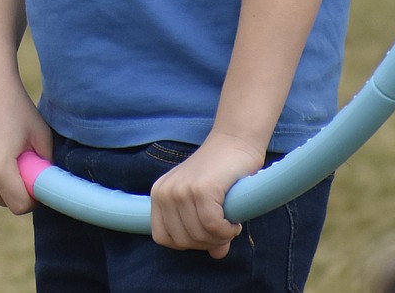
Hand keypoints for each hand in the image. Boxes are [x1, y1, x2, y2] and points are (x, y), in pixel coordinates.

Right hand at [0, 77, 52, 214]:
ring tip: (1, 148)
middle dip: (13, 187)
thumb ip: (45, 166)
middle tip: (19, 159)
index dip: (31, 198)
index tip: (34, 182)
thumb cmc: (17, 106)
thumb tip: (47, 188)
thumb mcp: (41, 135)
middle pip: (2, 200)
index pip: (19, 206)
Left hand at [149, 132, 263, 258]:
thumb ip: (205, 229)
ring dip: (220, 237)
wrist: (236, 140)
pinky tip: (234, 222)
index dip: (187, 243)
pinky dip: (227, 231)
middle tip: (223, 229)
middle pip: (182, 241)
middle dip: (206, 242)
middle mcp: (165, 192)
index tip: (207, 234)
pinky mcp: (201, 189)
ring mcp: (182, 190)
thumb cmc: (221, 172)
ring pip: (198, 236)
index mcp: (159, 194)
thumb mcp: (205, 202)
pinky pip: (213, 226)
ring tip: (230, 223)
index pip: (163, 238)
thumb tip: (217, 255)